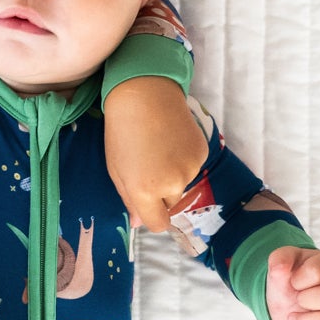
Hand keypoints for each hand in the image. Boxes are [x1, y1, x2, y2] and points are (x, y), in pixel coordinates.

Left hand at [103, 76, 209, 229]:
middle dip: (160, 193)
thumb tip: (138, 223)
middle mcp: (172, 184)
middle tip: (147, 166)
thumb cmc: (122, 133)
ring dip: (173, 175)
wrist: (145, 94)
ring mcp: (190, 168)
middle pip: (170, 204)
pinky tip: (172, 141)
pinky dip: (183, 160)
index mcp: (145, 191)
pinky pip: (192, 168)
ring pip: (182, 184)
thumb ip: (130, 200)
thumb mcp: (117, 170)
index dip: (153, 217)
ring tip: (159, 149)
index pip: (158, 225)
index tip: (147, 206)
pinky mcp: (203, 152)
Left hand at [265, 247, 319, 319]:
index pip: (318, 270)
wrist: (291, 298)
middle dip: (305, 300)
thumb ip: (279, 259)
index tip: (293, 282)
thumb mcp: (282, 265)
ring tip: (293, 317)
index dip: (298, 279)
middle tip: (295, 300)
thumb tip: (279, 266)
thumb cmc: (290, 279)